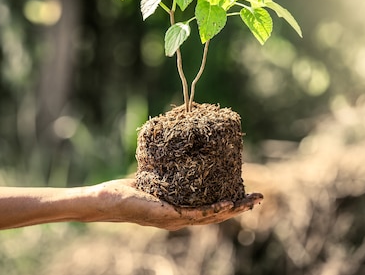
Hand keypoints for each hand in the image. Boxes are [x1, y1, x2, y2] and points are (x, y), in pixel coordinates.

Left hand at [93, 179, 262, 230]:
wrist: (105, 201)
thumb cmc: (123, 190)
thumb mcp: (151, 176)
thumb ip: (166, 168)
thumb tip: (176, 145)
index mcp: (179, 209)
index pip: (210, 208)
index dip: (230, 202)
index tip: (246, 192)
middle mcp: (180, 218)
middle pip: (217, 215)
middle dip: (240, 207)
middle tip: (259, 198)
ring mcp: (175, 219)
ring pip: (211, 216)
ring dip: (233, 209)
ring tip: (251, 201)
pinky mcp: (168, 216)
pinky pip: (196, 213)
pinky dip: (214, 210)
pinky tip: (228, 204)